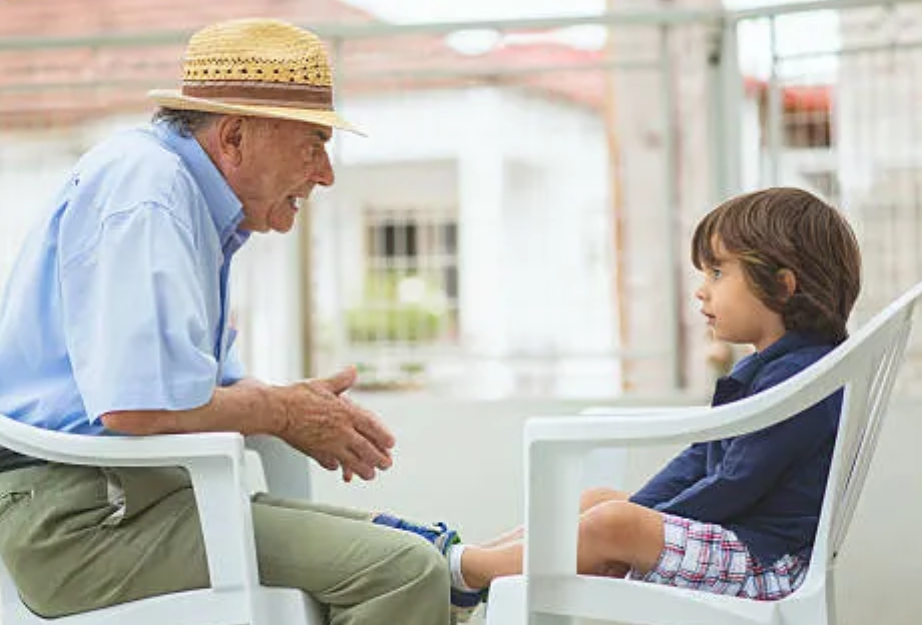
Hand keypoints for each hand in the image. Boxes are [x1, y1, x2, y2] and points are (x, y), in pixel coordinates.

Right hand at [278, 366, 394, 480]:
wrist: (276, 411)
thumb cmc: (298, 396)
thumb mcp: (324, 384)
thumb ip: (341, 380)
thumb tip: (353, 370)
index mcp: (347, 414)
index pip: (373, 427)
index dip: (384, 437)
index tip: (391, 443)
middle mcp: (342, 431)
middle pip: (367, 449)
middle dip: (379, 459)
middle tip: (386, 465)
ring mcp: (330, 444)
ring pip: (352, 462)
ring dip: (363, 469)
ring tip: (370, 474)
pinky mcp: (316, 452)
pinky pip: (330, 463)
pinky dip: (336, 467)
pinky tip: (338, 469)